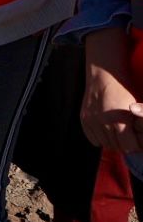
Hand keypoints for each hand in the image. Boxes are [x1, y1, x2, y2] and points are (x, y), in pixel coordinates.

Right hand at [83, 29, 142, 151]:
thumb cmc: (126, 90)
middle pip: (117, 146)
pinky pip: (93, 139)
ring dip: (112, 141)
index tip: (137, 140)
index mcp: (119, 121)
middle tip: (129, 136)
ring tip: (118, 133)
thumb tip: (138, 145)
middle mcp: (103, 123)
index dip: (135, 145)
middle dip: (124, 143)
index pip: (129, 146)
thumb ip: (139, 127)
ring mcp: (91, 121)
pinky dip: (100, 138)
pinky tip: (107, 131)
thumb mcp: (137, 107)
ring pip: (104, 144)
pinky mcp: (84, 119)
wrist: (104, 75)